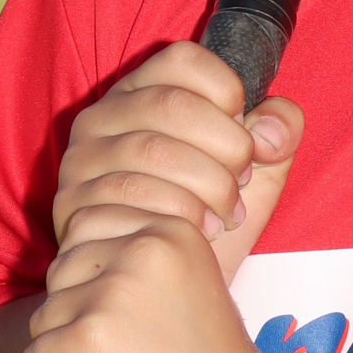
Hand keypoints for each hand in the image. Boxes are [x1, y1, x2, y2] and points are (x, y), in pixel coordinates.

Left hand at [24, 214, 289, 352]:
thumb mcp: (190, 283)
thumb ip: (140, 257)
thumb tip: (71, 259)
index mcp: (171, 228)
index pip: (84, 223)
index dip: (92, 277)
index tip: (127, 319)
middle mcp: (142, 249)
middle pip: (61, 269)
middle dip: (75, 313)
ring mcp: (112, 294)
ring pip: (44, 317)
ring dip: (63, 352)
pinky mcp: (87, 342)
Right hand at [53, 41, 303, 286]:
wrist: (165, 291)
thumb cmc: (208, 220)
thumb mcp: (255, 174)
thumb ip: (277, 137)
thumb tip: (272, 131)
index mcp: (144, 92)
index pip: (183, 60)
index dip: (228, 93)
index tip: (247, 136)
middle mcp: (103, 116)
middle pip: (173, 104)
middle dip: (227, 147)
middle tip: (243, 182)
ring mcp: (83, 159)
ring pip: (154, 150)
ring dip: (210, 186)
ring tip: (228, 214)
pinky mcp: (74, 203)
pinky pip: (133, 195)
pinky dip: (182, 214)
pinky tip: (202, 233)